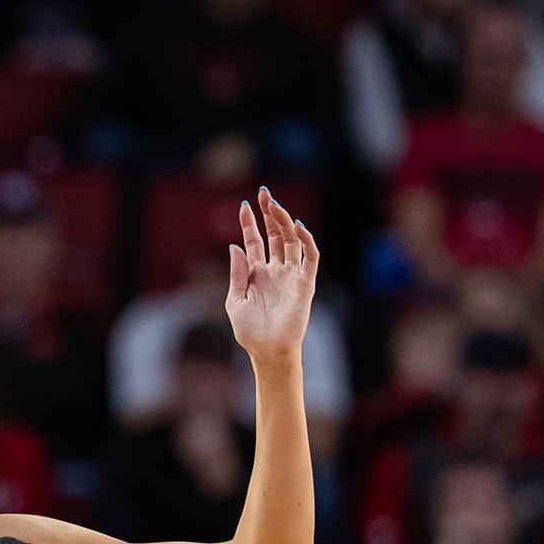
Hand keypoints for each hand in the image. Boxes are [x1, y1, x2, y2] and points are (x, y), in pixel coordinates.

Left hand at [225, 186, 318, 365]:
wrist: (267, 350)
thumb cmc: (249, 330)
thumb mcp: (235, 300)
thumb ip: (237, 273)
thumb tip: (234, 246)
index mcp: (256, 273)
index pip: (255, 241)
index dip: (249, 223)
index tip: (244, 205)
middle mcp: (275, 270)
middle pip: (275, 235)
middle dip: (269, 214)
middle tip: (264, 194)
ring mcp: (291, 275)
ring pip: (292, 240)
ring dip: (285, 221)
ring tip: (275, 205)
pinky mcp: (305, 283)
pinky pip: (309, 257)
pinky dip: (306, 240)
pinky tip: (297, 227)